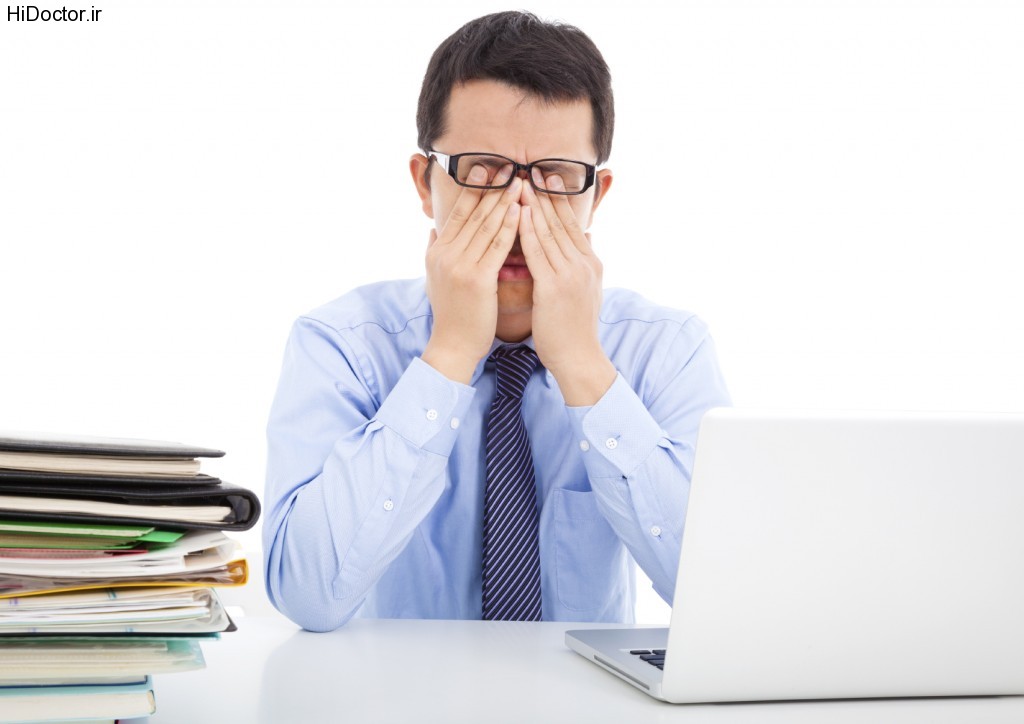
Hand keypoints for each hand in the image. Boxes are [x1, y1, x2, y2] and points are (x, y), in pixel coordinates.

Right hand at [422, 164, 522, 383]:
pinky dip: (510, 227)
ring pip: (486, 226)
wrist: (453, 345)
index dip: (473, 190)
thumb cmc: (452, 314)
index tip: (486, 170)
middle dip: (491, 188)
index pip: (458, 213)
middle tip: (507, 165)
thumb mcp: (435, 278)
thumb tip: (433, 229)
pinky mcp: (477, 280)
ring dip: (504, 201)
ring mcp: (460, 266)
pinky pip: (498, 247)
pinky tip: (521, 211)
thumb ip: (434, 251)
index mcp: (437, 251)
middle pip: (472, 214)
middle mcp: (445, 254)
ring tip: (519, 182)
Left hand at [518, 174, 615, 404]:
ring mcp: (571, 275)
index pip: (572, 225)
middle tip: (533, 169)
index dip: (559, 200)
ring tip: (521, 182)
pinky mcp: (556, 287)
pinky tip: (518, 213)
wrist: (579, 359)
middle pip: (562, 222)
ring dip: (534, 205)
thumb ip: (584, 263)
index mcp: (591, 263)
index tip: (547, 178)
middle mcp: (585, 264)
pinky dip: (528, 230)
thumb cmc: (575, 329)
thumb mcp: (586, 291)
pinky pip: (539, 252)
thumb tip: (588, 237)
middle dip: (546, 195)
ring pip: (549, 232)